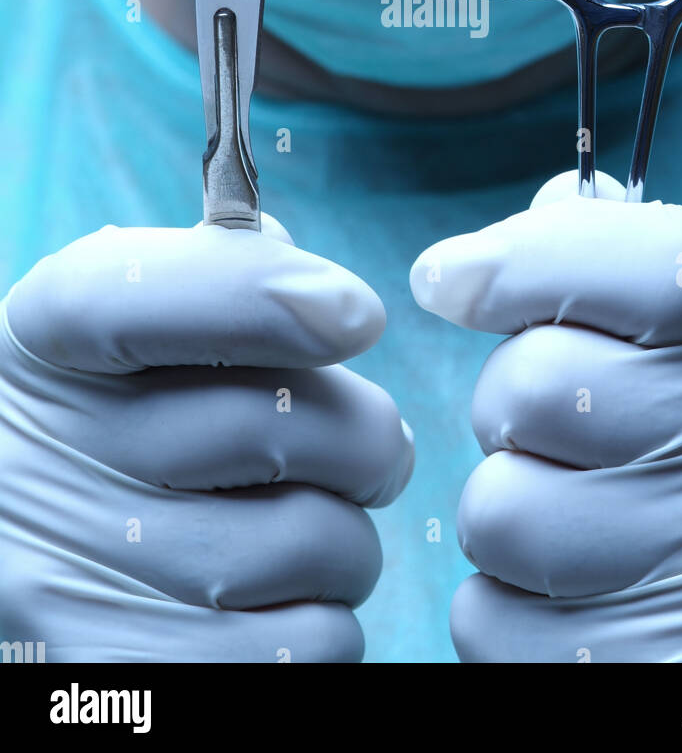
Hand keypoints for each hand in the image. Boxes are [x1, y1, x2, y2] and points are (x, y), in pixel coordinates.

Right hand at [0, 214, 412, 661]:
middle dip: (360, 436)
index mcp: (40, 346)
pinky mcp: (122, 677)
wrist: (43, 549)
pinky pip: (307, 646)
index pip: (124, 296)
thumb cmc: (126, 426)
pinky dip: (327, 624)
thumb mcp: (136, 335)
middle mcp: (33, 461)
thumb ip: (216, 285)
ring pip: (311, 543)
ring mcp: (67, 584)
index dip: (254, 296)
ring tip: (311, 532)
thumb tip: (321, 301)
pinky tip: (279, 607)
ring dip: (348, 539)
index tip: (359, 314)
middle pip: (266, 423)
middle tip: (367, 450)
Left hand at [411, 171, 681, 662]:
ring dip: (504, 508)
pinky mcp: (663, 676)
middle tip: (556, 430)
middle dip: (507, 402)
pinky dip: (502, 605)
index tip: (447, 281)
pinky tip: (572, 594)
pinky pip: (488, 621)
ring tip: (572, 516)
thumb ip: (608, 258)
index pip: (643, 261)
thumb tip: (471, 261)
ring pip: (497, 511)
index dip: (518, 260)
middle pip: (533, 386)